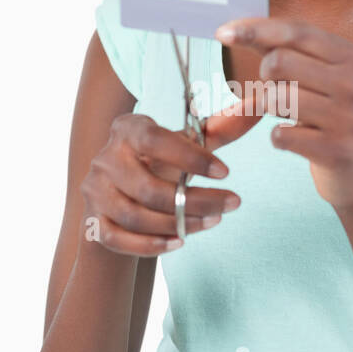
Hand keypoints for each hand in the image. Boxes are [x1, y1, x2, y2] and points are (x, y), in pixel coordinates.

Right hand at [80, 114, 240, 253]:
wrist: (122, 196)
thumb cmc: (160, 164)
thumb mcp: (186, 145)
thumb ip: (220, 129)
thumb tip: (259, 107)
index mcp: (128, 129)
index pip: (156, 140)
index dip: (191, 158)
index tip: (226, 173)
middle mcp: (105, 158)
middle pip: (149, 188)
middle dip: (196, 200)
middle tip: (233, 203)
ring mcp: (95, 192)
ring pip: (137, 217)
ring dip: (179, 224)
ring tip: (214, 221)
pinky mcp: (93, 222)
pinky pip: (120, 239)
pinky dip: (151, 245)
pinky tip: (181, 241)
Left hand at [205, 17, 352, 210]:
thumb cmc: (332, 117)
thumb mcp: (322, 78)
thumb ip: (286, 51)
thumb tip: (235, 30)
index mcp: (349, 57)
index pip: (295, 32)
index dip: (255, 29)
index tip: (222, 33)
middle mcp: (352, 83)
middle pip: (278, 62)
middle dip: (264, 78)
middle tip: (279, 92)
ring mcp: (347, 117)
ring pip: (275, 98)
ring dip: (270, 109)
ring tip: (288, 116)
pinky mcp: (336, 150)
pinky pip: (280, 135)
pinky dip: (278, 138)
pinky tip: (295, 140)